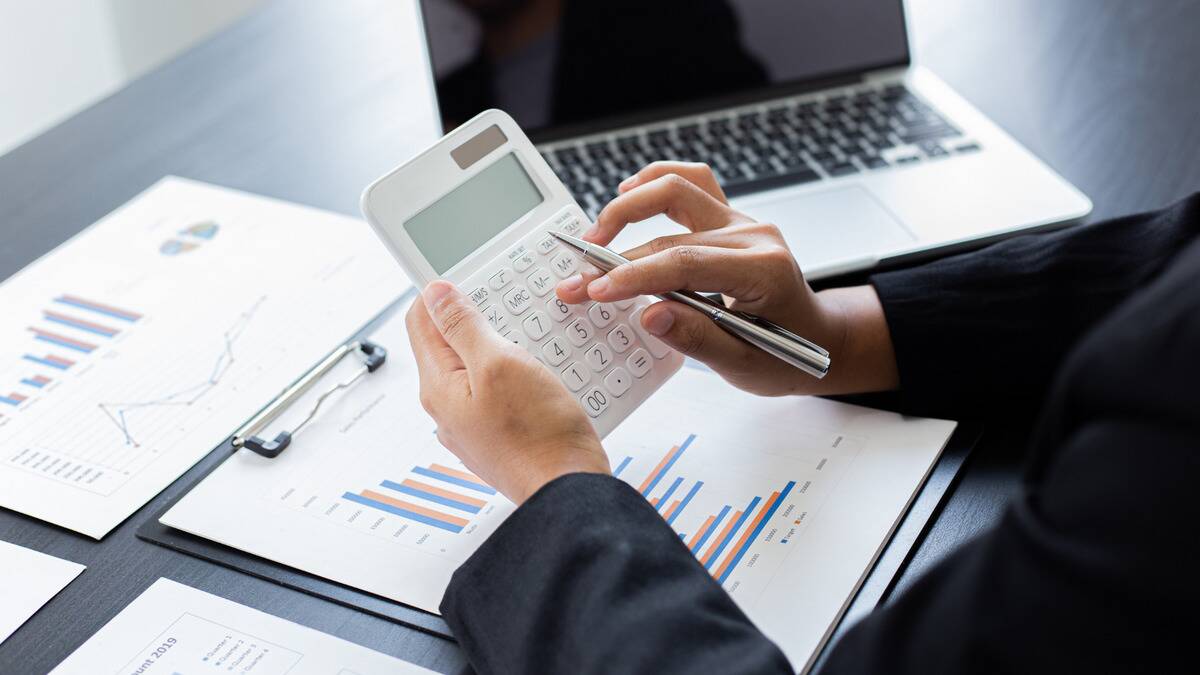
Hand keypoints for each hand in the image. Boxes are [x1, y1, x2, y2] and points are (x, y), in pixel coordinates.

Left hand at [406, 281, 608, 503]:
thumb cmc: (539, 434)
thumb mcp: (500, 363)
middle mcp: (448, 409)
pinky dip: (517, 375)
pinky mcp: (499, 437)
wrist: (570, 490)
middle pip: (450, 344)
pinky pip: (500, 393)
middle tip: (509, 306)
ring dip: (502, 346)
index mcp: (438, 388)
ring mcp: (473, 426)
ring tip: (531, 341)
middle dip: (477, 319)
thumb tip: (436, 294)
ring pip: (478, 368)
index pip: (421, 321)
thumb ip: (464, 326)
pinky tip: (542, 374)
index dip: (441, 292)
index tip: (470, 276)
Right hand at [557, 162, 897, 396]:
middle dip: (615, 258)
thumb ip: (697, 339)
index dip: (634, 276)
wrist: (818, 339)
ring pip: (678, 188)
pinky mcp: (729, 219)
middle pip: (671, 232)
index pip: (686, 264)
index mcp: (763, 271)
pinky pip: (692, 182)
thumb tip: (650, 314)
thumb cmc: (785, 355)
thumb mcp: (744, 365)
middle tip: (578, 282)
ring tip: (594, 235)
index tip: (596, 291)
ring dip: (630, 206)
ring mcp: (741, 221)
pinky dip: (656, 181)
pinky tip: (627, 192)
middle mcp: (753, 236)